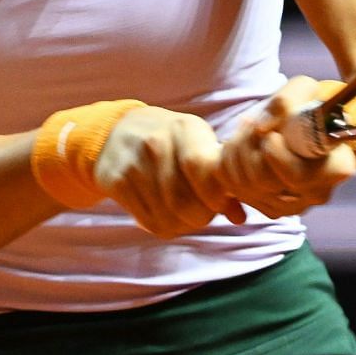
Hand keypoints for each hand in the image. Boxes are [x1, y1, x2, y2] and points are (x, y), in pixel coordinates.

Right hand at [93, 106, 247, 237]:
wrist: (120, 130)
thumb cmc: (173, 141)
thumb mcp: (199, 145)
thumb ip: (222, 180)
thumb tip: (240, 217)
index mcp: (185, 128)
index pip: (202, 169)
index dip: (215, 196)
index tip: (219, 203)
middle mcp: (157, 142)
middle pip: (185, 202)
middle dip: (201, 217)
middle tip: (204, 213)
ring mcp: (133, 162)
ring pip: (167, 217)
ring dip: (183, 225)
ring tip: (186, 215)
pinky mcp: (115, 181)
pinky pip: (148, 221)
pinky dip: (163, 226)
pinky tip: (166, 215)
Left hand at [218, 77, 355, 216]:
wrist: (309, 126)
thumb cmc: (311, 106)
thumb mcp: (305, 91)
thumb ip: (286, 101)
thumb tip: (262, 127)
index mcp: (336, 169)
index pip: (298, 175)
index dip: (275, 155)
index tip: (268, 133)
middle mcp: (317, 193)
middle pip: (265, 182)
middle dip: (248, 147)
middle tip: (251, 123)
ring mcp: (294, 206)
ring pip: (247, 188)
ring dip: (236, 152)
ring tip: (246, 129)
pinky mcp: (271, 209)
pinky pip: (236, 192)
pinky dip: (230, 165)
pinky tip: (241, 145)